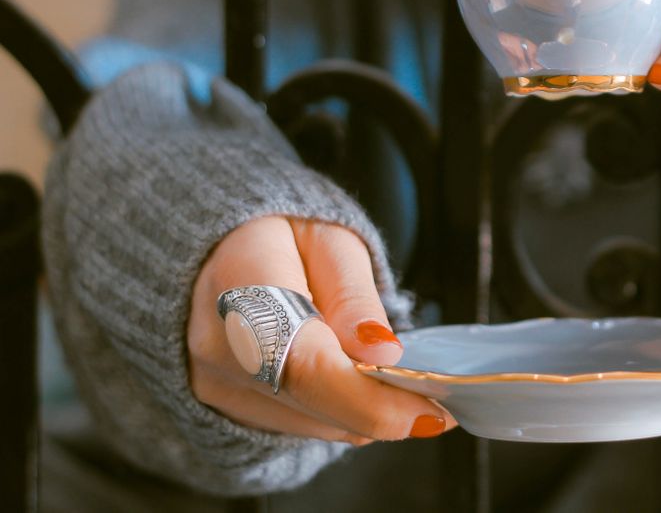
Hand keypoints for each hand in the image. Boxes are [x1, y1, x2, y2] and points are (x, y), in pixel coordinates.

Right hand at [188, 216, 454, 443]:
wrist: (217, 250)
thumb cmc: (284, 237)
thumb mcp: (331, 242)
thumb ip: (353, 297)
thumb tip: (382, 355)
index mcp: (240, 283)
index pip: (304, 361)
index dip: (369, 397)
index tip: (430, 410)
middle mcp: (217, 345)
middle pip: (310, 402)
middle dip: (386, 410)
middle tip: (443, 403)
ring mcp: (215, 384)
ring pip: (310, 423)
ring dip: (367, 414)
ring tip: (410, 388)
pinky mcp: (226, 407)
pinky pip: (298, 424)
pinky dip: (341, 413)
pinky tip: (368, 389)